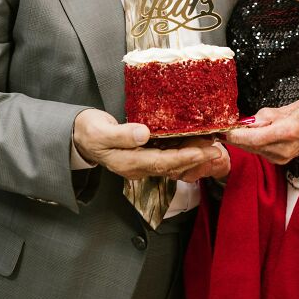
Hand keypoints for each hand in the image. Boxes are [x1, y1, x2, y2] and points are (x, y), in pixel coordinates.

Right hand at [73, 109, 223, 180]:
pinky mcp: (146, 156)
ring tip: (214, 147)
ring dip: (194, 157)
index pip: (162, 162)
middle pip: (173, 165)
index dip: (184, 157)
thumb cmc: (89, 131)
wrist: (80, 136)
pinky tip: (198, 145)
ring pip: (174, 163)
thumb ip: (122, 134)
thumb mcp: (100, 131)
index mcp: (129, 162)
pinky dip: (185, 152)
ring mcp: (143, 163)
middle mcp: (139, 167)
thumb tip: (144, 134)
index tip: (203, 151)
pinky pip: (170, 157)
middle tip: (218, 149)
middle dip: (196, 159)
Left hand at [225, 98, 298, 164]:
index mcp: (286, 131)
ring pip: (252, 149)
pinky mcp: (278, 160)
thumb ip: (269, 113)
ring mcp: (280, 156)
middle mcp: (282, 148)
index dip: (236, 135)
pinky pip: (258, 151)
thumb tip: (250, 121)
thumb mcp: (293, 105)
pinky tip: (253, 134)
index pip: (254, 138)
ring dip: (243, 139)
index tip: (225, 129)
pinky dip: (251, 143)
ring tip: (240, 128)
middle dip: (236, 136)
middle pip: (249, 146)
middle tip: (226, 127)